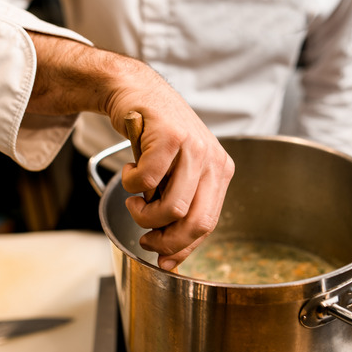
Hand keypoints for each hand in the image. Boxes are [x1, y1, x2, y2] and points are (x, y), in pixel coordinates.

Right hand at [26, 33, 233, 269]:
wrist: (136, 92)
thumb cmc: (154, 137)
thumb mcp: (176, 173)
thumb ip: (179, 207)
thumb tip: (169, 258)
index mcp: (220, 172)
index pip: (208, 224)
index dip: (183, 248)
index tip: (162, 259)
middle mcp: (213, 160)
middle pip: (195, 222)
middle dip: (165, 241)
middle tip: (144, 239)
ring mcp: (193, 147)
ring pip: (172, 208)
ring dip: (144, 214)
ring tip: (135, 201)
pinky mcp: (168, 137)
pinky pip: (146, 182)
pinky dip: (131, 184)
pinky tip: (130, 171)